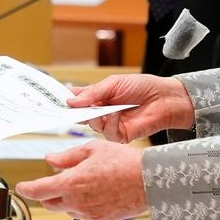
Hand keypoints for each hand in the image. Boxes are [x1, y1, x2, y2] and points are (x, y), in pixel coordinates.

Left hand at [15, 141, 147, 219]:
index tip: (22, 187)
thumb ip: (67, 157)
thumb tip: (51, 159)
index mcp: (71, 183)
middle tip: (59, 181)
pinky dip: (88, 206)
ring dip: (71, 199)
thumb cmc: (125, 163)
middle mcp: (77, 202)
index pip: (39, 190)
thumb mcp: (92, 150)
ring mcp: (89, 215)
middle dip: (50, 193)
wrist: (150, 181)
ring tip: (91, 183)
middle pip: (51, 203)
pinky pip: (87, 215)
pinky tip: (102, 194)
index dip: (27, 189)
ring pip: (69, 209)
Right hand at [67, 74, 193, 142]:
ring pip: (93, 126)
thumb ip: (92, 93)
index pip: (78, 100)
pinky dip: (110, 123)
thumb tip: (71, 100)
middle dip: (77, 112)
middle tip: (71, 110)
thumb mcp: (114, 83)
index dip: (67, 101)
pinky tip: (116, 115)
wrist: (164, 98)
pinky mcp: (121, 135)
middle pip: (82, 116)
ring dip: (96, 118)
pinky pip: (108, 134)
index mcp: (99, 97)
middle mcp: (102, 112)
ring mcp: (111, 124)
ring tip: (104, 109)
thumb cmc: (142, 87)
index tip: (55, 101)